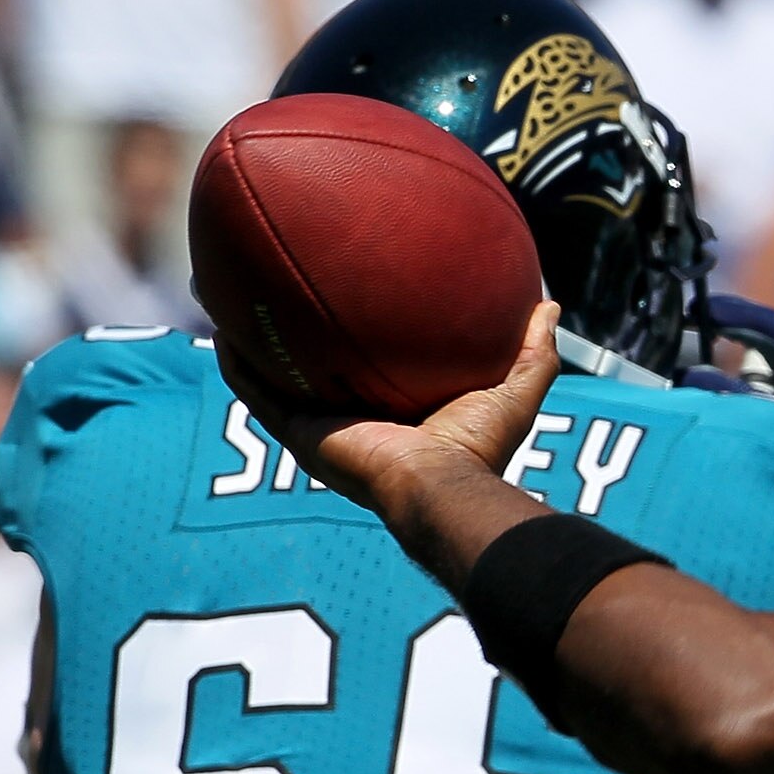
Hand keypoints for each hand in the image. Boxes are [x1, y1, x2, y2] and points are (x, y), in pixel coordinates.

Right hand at [216, 302, 563, 524]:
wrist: (440, 486)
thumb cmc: (480, 448)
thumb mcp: (514, 389)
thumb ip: (532, 350)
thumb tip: (549, 303)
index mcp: (396, 410)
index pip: (370, 367)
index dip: (356, 335)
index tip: (348, 296)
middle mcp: (353, 418)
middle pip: (314, 368)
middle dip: (294, 334)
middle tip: (279, 287)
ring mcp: (322, 428)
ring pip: (275, 378)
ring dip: (253, 342)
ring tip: (232, 300)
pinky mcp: (300, 435)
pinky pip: (259, 394)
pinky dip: (239, 366)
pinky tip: (225, 330)